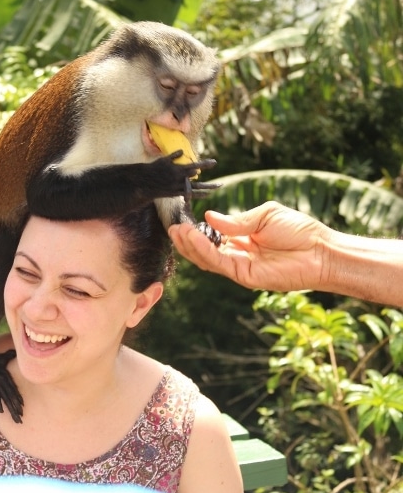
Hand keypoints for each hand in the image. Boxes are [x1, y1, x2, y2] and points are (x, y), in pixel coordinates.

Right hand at [169, 201, 327, 291]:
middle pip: (204, 252)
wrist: (321, 250)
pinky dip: (205, 251)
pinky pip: (219, 263)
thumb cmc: (299, 231)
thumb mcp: (264, 216)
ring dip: (190, 246)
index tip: (181, 221)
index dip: (196, 232)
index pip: (211, 238)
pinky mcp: (245, 276)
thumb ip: (237, 221)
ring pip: (207, 259)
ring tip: (178, 231)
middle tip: (172, 228)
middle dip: (186, 241)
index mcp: (241, 239)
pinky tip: (194, 237)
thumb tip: (210, 217)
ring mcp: (240, 267)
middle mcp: (237, 255)